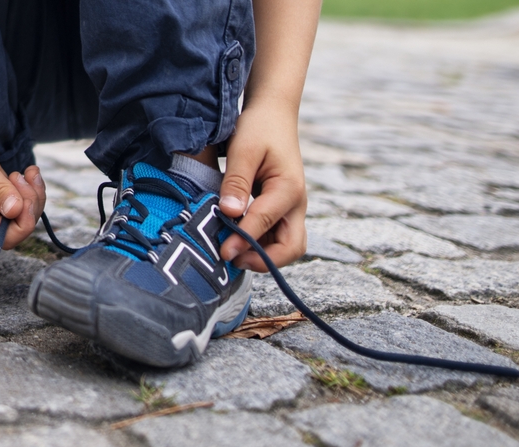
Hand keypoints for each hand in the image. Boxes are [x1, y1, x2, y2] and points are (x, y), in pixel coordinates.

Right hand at [0, 124, 45, 249]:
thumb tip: (15, 211)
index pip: (7, 238)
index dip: (24, 222)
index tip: (24, 197)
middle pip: (19, 227)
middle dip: (31, 204)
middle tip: (23, 177)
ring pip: (24, 214)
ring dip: (33, 194)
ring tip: (27, 172)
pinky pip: (20, 202)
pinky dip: (29, 189)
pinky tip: (27, 173)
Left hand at [218, 103, 306, 271]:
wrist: (273, 115)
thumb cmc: (259, 128)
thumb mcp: (244, 150)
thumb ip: (237, 182)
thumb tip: (229, 213)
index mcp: (288, 188)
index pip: (266, 222)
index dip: (244, 240)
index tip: (222, 251)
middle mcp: (296, 204)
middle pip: (291, 248)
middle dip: (264, 260)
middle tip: (232, 258)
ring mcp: (291, 209)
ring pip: (286, 247)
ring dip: (262, 256)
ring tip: (231, 252)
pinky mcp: (281, 211)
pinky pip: (276, 238)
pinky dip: (259, 246)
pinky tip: (235, 241)